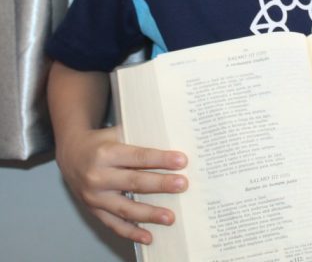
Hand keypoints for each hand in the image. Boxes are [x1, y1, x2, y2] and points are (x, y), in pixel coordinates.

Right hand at [55, 125, 187, 243]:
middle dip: (161, 184)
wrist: (71, 154)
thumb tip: (172, 139)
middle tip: (182, 185)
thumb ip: (139, 137)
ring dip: (149, 214)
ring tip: (170, 217)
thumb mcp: (117, 133)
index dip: (160, 159)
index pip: (138, 157)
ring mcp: (95, 197)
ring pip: (125, 208)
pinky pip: (114, 224)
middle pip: (134, 182)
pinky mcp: (94, 210)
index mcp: (106, 153)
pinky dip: (132, 232)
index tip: (181, 161)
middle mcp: (98, 176)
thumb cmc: (101, 142)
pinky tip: (149, 236)